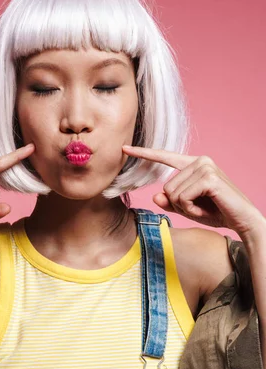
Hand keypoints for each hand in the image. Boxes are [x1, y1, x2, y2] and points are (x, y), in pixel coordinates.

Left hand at [122, 145, 263, 236]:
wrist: (242, 220)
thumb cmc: (216, 212)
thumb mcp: (188, 209)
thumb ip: (170, 202)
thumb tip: (155, 196)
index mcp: (193, 164)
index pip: (164, 157)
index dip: (144, 153)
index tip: (124, 148)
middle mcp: (199, 161)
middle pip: (166, 187)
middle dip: (179, 204)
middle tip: (199, 207)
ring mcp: (205, 167)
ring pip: (173, 193)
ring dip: (186, 208)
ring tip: (204, 207)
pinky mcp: (209, 178)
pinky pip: (182, 198)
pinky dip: (191, 209)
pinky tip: (205, 208)